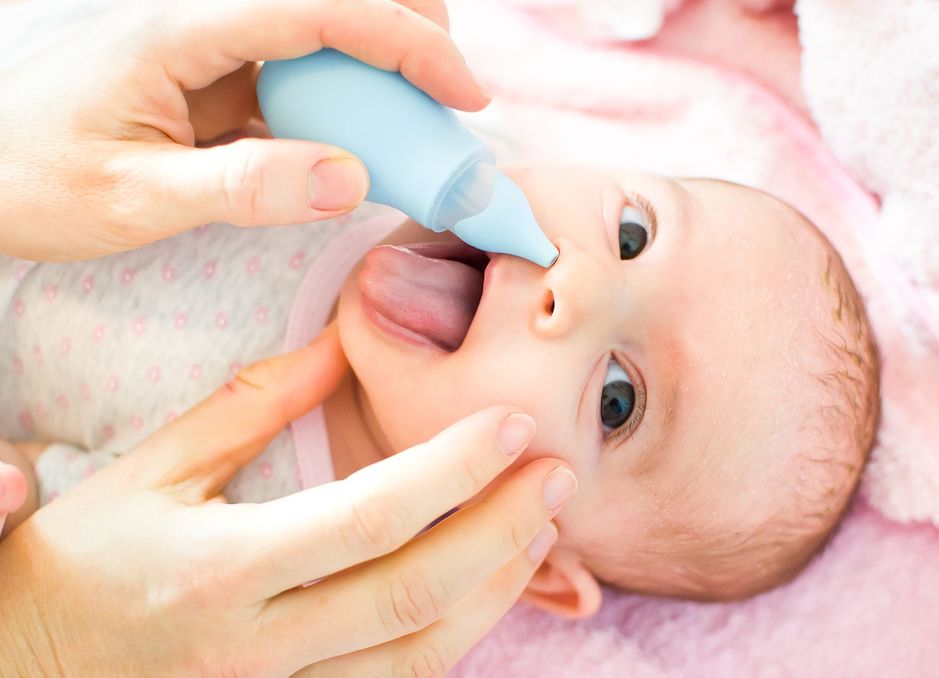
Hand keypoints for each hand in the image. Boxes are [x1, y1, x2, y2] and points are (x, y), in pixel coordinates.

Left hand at [0, 0, 489, 260]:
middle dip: (409, 22)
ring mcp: (207, 39)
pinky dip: (346, 92)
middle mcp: (200, 15)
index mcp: (179, 26)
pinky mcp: (209, 69)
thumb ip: (243, 188)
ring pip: (320, 21)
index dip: (408, 42)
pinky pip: (297, 64)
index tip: (464, 94)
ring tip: (418, 114)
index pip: (321, 7)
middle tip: (450, 91)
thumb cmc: (29, 179)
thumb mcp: (133, 199)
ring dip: (381, 56)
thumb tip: (354, 179)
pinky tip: (359, 137)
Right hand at [0, 324, 572, 675]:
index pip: (367, 519)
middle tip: (559, 473)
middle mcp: (256, 649)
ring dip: (495, 590)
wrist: (27, 663)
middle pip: (413, 594)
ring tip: (541, 526)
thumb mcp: (151, 468)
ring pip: (419, 656)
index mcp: (219, 572)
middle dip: (500, 532)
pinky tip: (488, 587)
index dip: (451, 469)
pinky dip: (454, 635)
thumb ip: (250, 405)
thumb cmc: (82, 557)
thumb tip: (342, 341)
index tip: (509, 423)